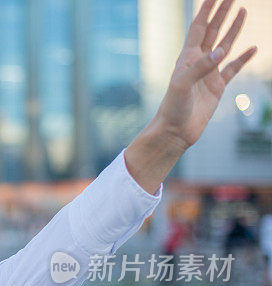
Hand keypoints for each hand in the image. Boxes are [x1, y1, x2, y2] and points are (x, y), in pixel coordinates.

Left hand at [154, 0, 257, 150]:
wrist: (175, 132)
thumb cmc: (172, 108)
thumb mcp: (182, 85)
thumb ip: (201, 67)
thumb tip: (221, 51)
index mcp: (186, 58)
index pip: (199, 28)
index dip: (206, 10)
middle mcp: (198, 63)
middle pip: (213, 32)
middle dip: (222, 13)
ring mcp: (208, 74)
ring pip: (224, 46)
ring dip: (233, 29)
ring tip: (242, 11)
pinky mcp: (217, 87)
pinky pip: (233, 69)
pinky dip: (243, 58)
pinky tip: (253, 48)